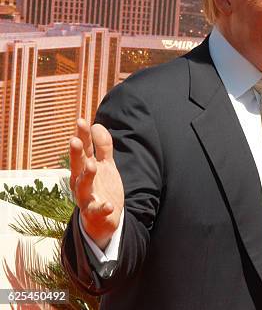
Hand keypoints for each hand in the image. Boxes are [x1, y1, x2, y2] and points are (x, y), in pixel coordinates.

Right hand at [69, 119, 123, 249]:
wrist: (103, 219)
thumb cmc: (101, 187)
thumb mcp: (105, 165)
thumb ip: (103, 147)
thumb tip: (97, 125)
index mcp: (83, 169)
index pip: (83, 150)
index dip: (82, 136)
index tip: (81, 121)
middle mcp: (80, 183)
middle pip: (77, 166)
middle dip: (76, 154)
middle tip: (75, 140)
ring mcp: (86, 198)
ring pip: (83, 187)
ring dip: (87, 176)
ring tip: (92, 165)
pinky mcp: (95, 213)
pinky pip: (97, 211)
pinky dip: (102, 208)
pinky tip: (108, 205)